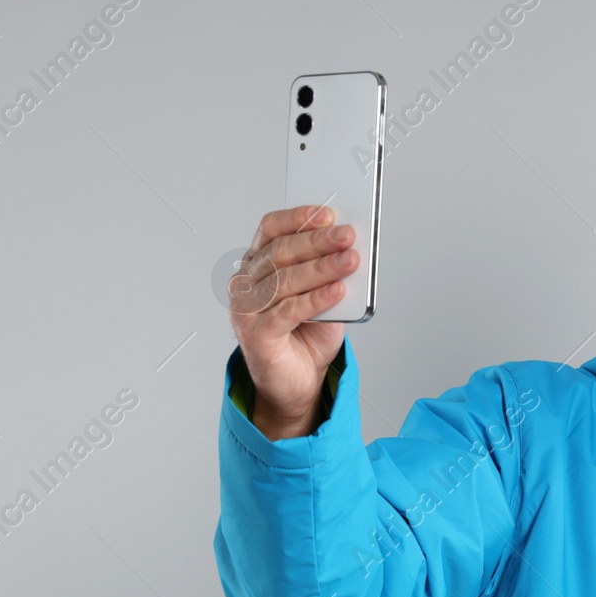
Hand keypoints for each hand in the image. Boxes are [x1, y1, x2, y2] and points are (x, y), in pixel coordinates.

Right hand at [227, 205, 358, 439]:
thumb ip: (329, 273)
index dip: (298, 218)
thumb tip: (349, 246)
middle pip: (280, 253)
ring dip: (322, 268)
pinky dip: (316, 299)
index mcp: (257, 265)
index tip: (328, 213)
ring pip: (285, 280)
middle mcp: (245, 284)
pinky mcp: (255, 335)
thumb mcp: (323, 295)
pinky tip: (337, 290)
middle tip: (347, 236)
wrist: (297, 382)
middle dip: (317, 242)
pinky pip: (288, 311)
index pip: (271, 229)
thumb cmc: (307, 334)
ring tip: (350, 260)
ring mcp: (246, 309)